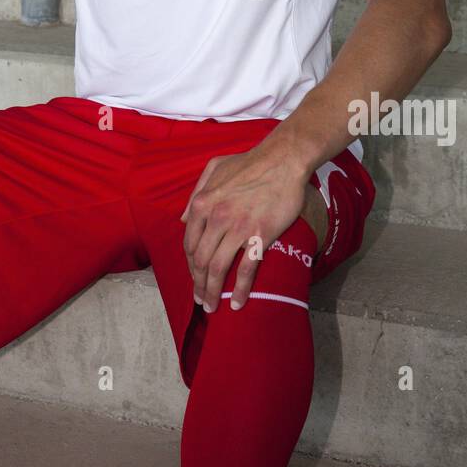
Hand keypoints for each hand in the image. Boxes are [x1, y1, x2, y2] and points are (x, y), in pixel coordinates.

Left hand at [179, 144, 307, 312]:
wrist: (283, 160)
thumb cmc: (249, 162)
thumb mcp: (214, 168)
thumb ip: (196, 192)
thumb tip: (184, 219)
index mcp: (202, 203)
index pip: (189, 243)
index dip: (190, 266)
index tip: (195, 278)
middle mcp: (216, 217)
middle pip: (200, 260)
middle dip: (198, 284)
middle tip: (202, 300)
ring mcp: (237, 228)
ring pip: (217, 268)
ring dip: (212, 292)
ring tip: (213, 306)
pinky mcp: (259, 235)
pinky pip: (245, 269)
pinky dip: (239, 289)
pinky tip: (237, 303)